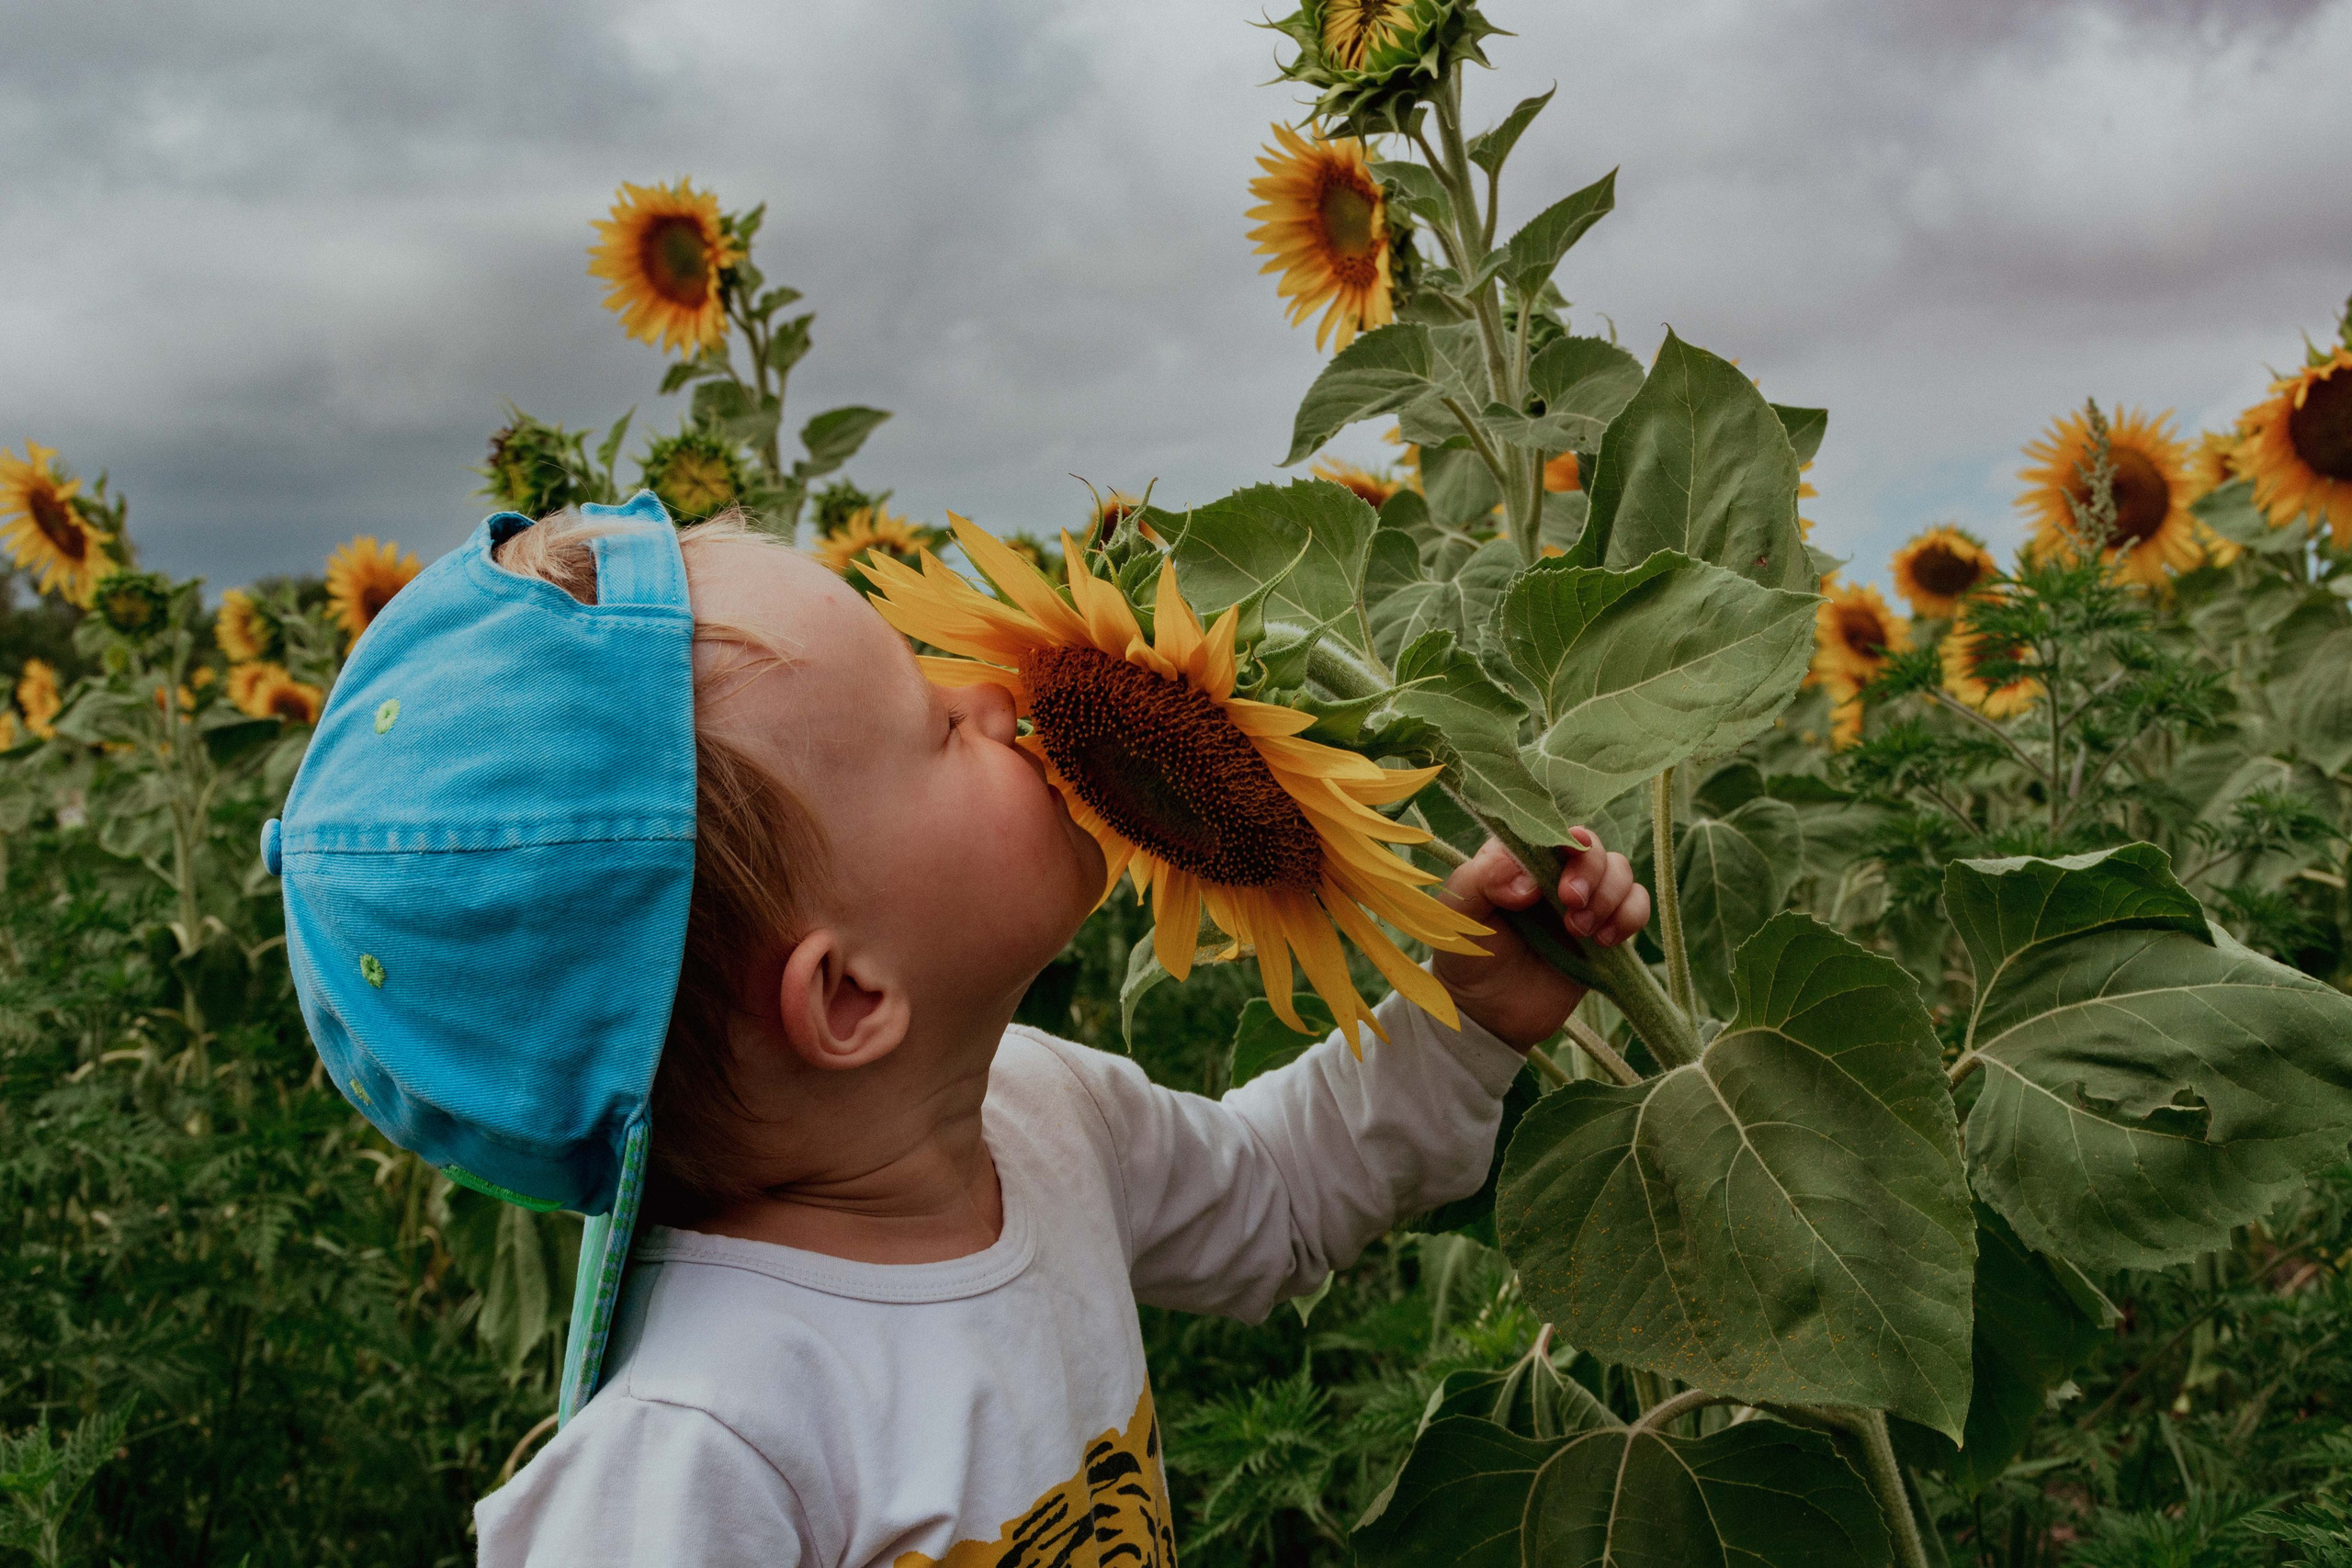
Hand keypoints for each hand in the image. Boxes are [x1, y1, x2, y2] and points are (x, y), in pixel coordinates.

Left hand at [1430, 830, 1652, 1049]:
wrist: (1489, 1015)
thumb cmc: (1466, 957)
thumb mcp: (1458, 915)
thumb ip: (1483, 881)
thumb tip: (1529, 880)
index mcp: (1516, 858)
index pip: (1550, 829)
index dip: (1563, 839)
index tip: (1561, 861)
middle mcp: (1552, 873)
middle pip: (1593, 847)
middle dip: (1590, 871)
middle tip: (1570, 902)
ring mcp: (1582, 901)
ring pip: (1621, 872)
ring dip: (1609, 895)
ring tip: (1580, 930)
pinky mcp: (1603, 930)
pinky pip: (1636, 907)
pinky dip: (1630, 916)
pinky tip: (1603, 941)